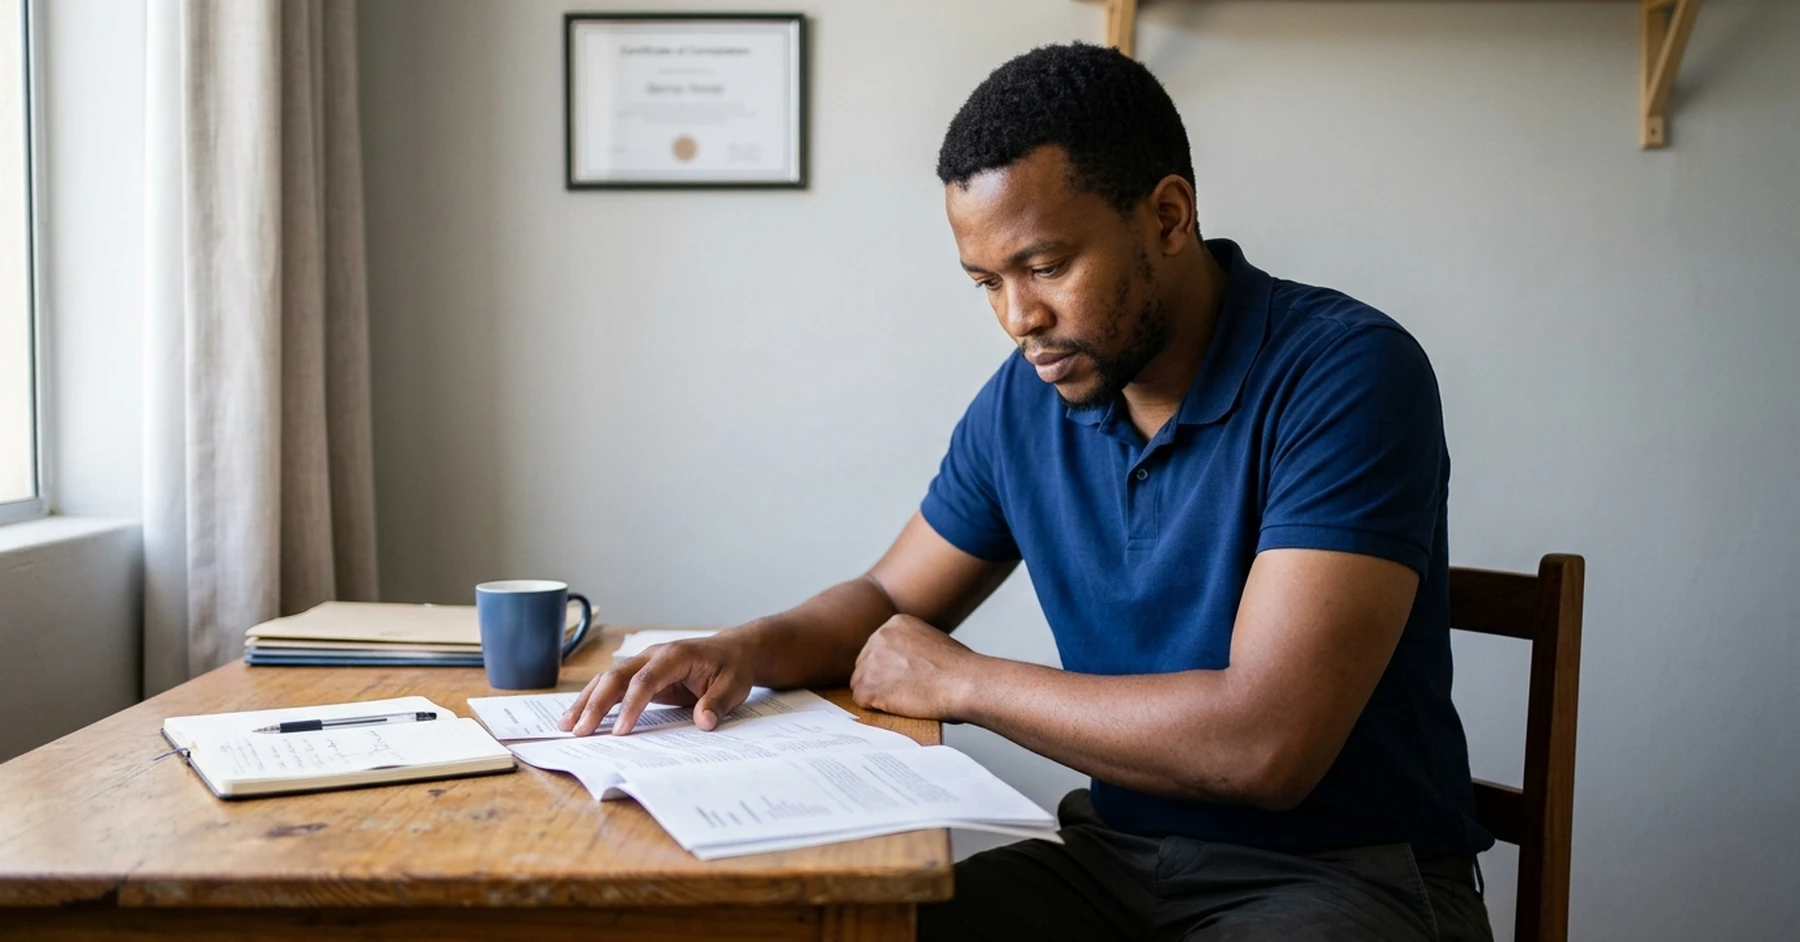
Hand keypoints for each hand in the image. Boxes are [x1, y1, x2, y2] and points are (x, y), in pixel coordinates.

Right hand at [558, 635, 754, 735]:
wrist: (732, 653)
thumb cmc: (732, 669)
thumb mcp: (734, 686)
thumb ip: (717, 703)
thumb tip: (704, 722)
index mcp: (675, 656)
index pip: (645, 680)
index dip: (631, 705)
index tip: (621, 731)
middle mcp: (652, 656)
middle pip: (616, 677)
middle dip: (596, 704)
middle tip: (580, 731)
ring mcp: (643, 664)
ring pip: (607, 680)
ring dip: (587, 702)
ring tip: (567, 726)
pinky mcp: (640, 675)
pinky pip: (613, 686)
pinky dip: (595, 700)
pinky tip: (580, 717)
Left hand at [850, 614, 980, 720]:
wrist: (964, 682)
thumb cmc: (958, 669)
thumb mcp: (931, 641)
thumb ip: (908, 647)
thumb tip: (897, 664)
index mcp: (894, 624)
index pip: (877, 648)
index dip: (890, 667)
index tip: (906, 676)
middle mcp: (878, 637)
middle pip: (864, 664)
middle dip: (880, 680)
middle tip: (904, 691)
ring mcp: (871, 661)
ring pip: (860, 683)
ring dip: (878, 694)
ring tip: (905, 698)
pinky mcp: (868, 685)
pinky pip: (861, 701)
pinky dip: (877, 708)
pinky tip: (899, 705)